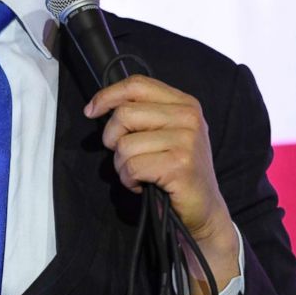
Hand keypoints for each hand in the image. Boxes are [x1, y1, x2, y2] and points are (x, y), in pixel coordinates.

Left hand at [85, 75, 239, 294]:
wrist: (204, 209)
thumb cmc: (176, 169)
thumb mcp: (164, 133)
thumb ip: (142, 114)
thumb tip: (97, 106)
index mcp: (184, 103)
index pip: (137, 85)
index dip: (108, 95)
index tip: (91, 111)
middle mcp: (188, 117)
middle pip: (125, 114)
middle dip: (112, 138)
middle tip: (124, 156)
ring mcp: (186, 140)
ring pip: (125, 144)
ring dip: (121, 164)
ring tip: (138, 174)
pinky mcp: (180, 165)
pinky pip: (132, 166)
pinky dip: (129, 180)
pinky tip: (143, 185)